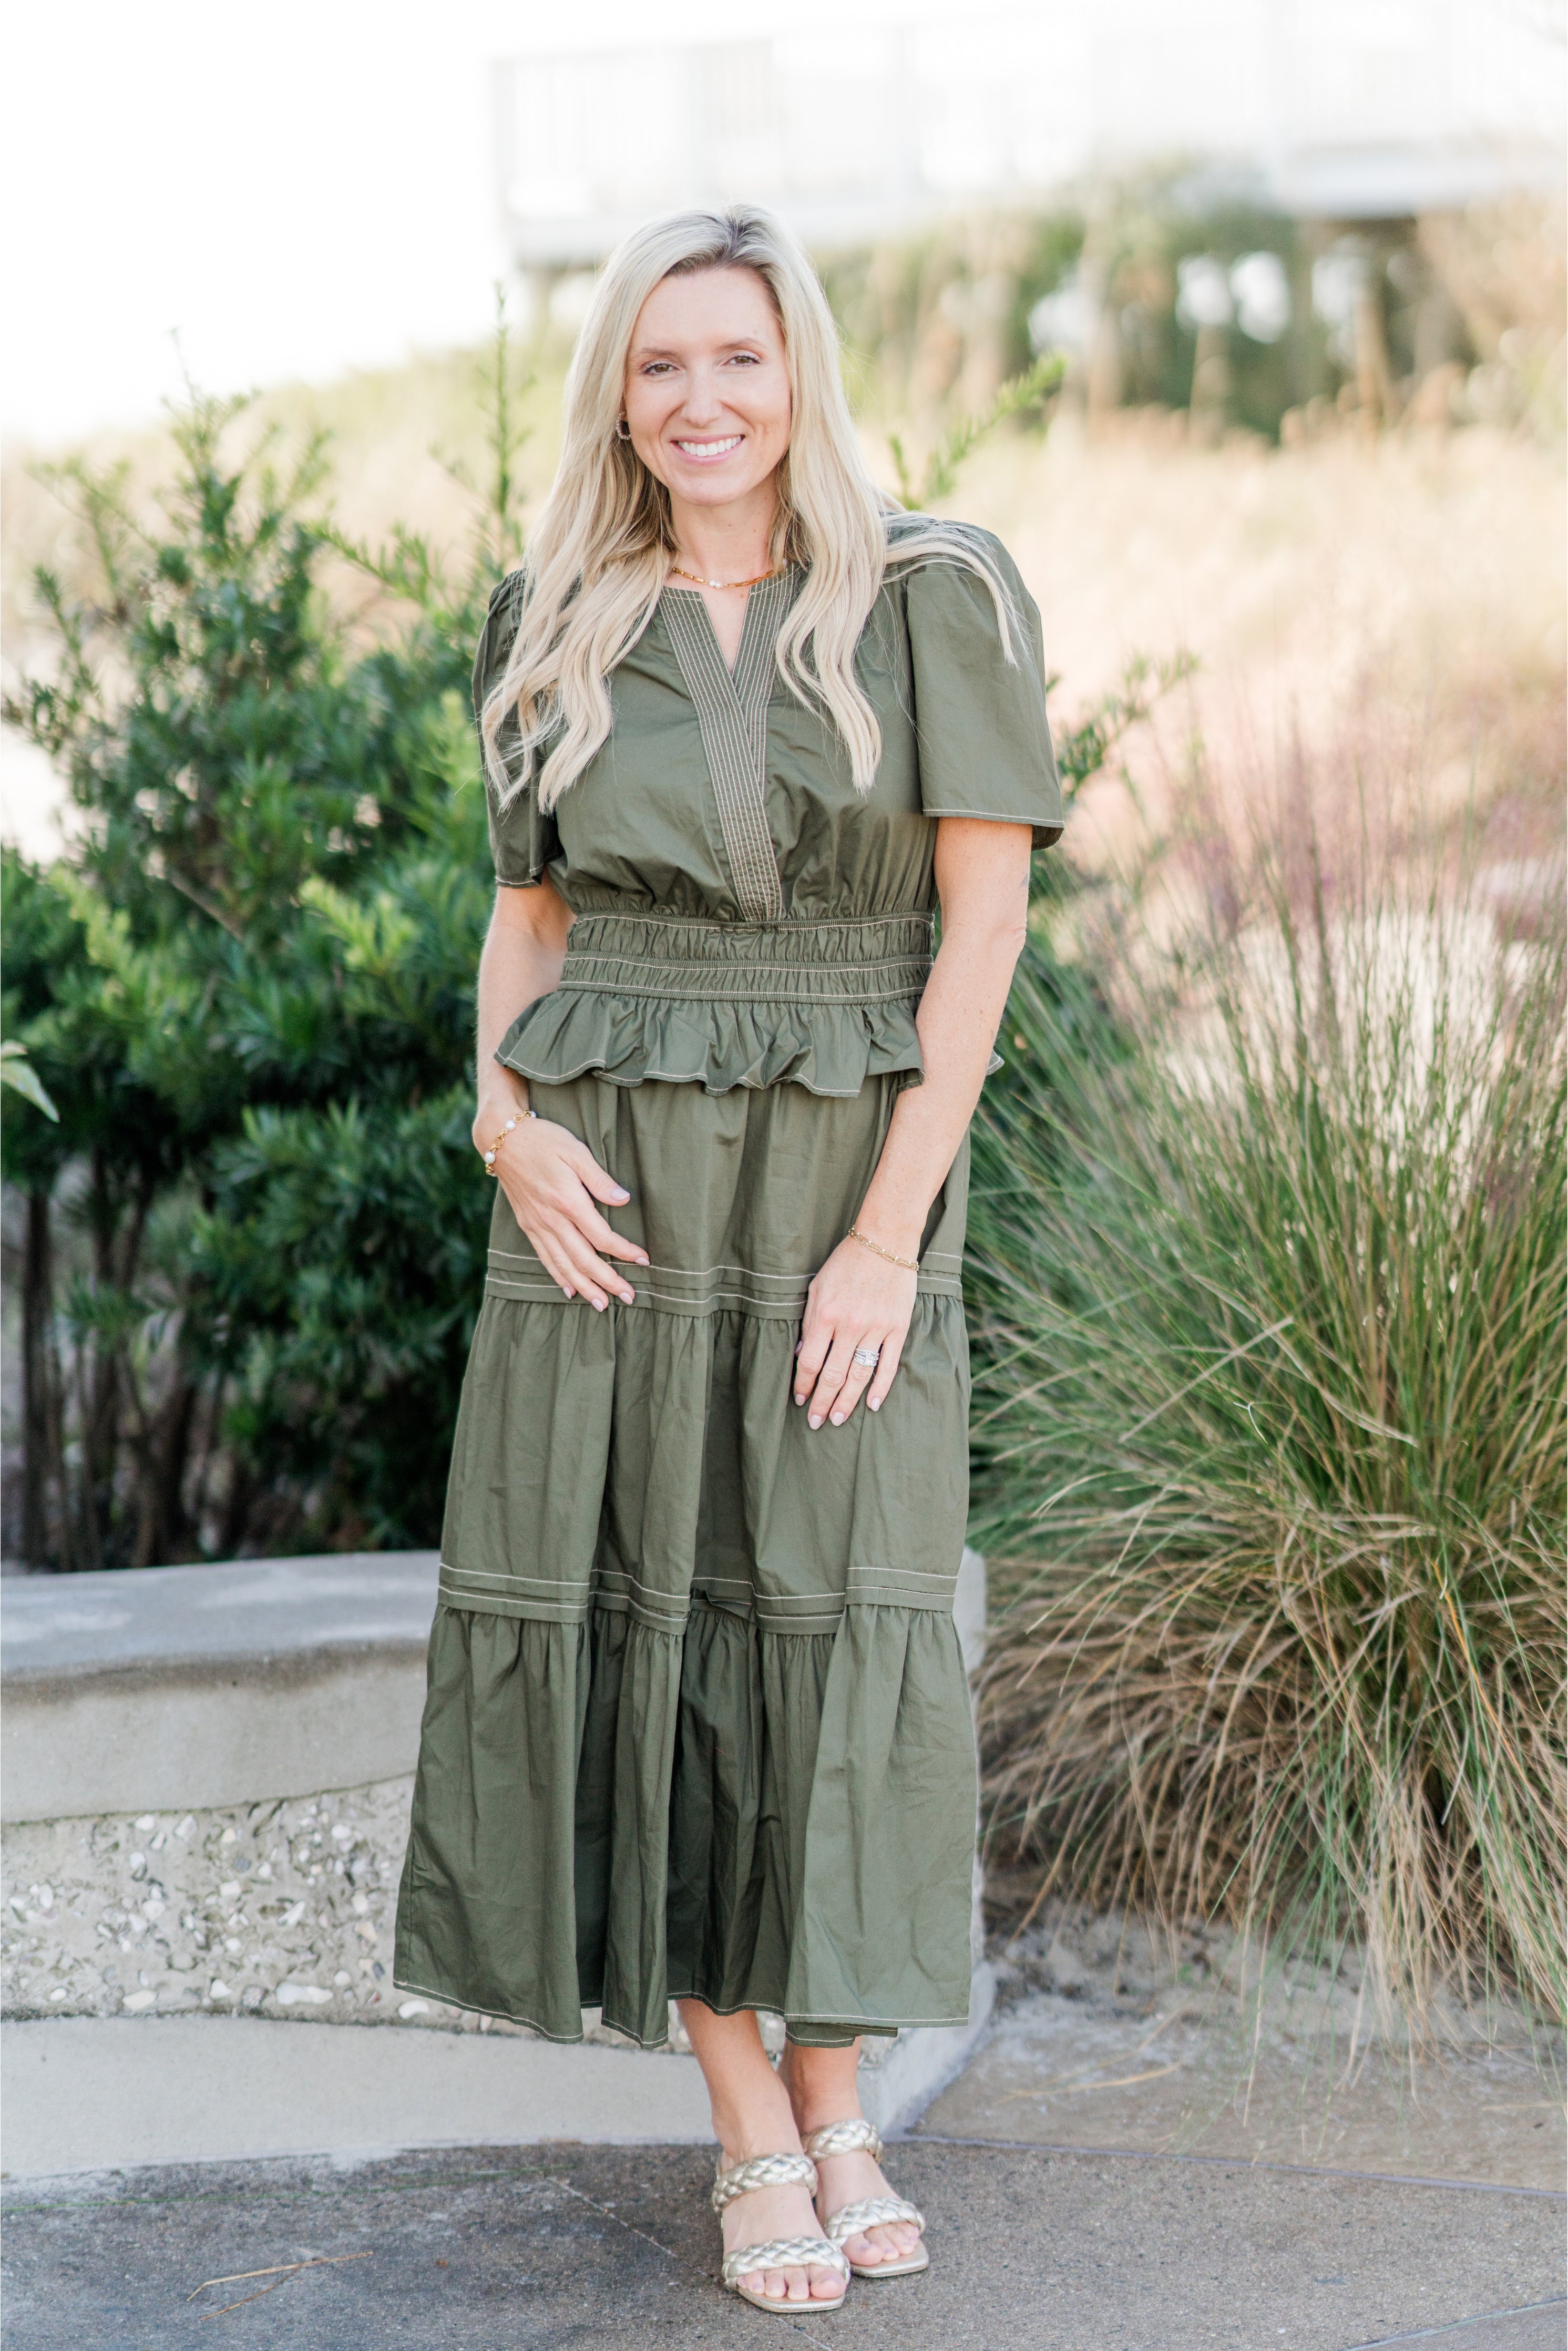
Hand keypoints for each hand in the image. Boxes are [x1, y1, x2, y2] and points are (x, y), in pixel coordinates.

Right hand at [476, 1094, 647, 1310]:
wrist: (502, 1138)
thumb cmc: (544, 1140)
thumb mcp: (576, 1151)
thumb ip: (599, 1179)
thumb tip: (624, 1199)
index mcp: (568, 1201)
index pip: (602, 1236)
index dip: (624, 1251)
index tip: (643, 1260)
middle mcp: (552, 1219)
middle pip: (584, 1259)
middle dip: (608, 1281)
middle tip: (629, 1297)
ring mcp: (537, 1225)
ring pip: (563, 1265)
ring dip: (585, 1287)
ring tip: (602, 1305)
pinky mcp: (527, 1225)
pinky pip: (544, 1257)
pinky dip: (558, 1276)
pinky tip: (569, 1290)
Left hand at [794, 1235, 916, 1427]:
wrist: (885, 1242)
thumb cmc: (846, 1263)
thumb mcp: (817, 1287)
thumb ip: (810, 1322)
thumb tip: (804, 1355)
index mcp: (826, 1314)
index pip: (810, 1361)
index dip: (803, 1384)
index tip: (799, 1400)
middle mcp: (850, 1325)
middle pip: (833, 1375)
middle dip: (822, 1401)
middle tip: (815, 1422)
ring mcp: (876, 1328)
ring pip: (859, 1374)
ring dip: (847, 1401)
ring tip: (837, 1418)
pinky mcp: (898, 1328)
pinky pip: (888, 1364)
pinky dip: (880, 1387)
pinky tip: (871, 1405)